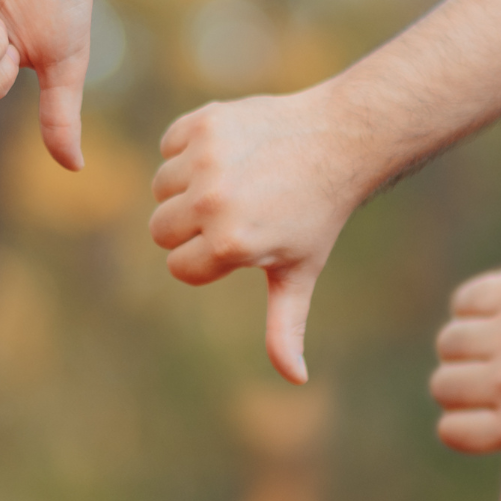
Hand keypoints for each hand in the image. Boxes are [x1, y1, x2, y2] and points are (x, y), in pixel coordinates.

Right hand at [149, 87, 382, 383]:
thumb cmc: (318, 214)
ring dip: (187, 186)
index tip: (241, 242)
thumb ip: (285, 326)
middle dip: (190, 226)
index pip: (179, 267)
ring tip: (234, 179)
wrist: (339, 139)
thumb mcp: (300, 272)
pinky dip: (189, 148)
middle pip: (160, 230)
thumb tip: (295, 377)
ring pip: (161, 187)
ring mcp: (206, 160)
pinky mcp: (202, 122)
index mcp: (231, 244)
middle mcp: (213, 202)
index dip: (206, 259)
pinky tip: (231, 151)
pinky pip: (169, 146)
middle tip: (236, 210)